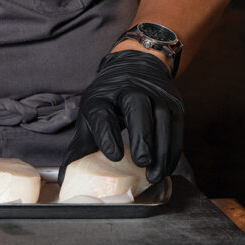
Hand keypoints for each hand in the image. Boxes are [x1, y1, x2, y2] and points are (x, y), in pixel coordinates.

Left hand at [58, 51, 183, 185]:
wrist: (135, 66)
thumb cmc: (109, 99)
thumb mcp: (91, 115)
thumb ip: (81, 146)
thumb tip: (67, 178)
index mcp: (102, 94)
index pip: (102, 112)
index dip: (107, 134)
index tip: (113, 156)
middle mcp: (129, 89)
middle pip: (136, 106)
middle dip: (141, 134)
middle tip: (142, 162)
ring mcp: (155, 94)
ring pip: (162, 117)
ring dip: (161, 149)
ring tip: (155, 175)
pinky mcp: (173, 102)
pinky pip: (177, 127)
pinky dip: (174, 149)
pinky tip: (166, 167)